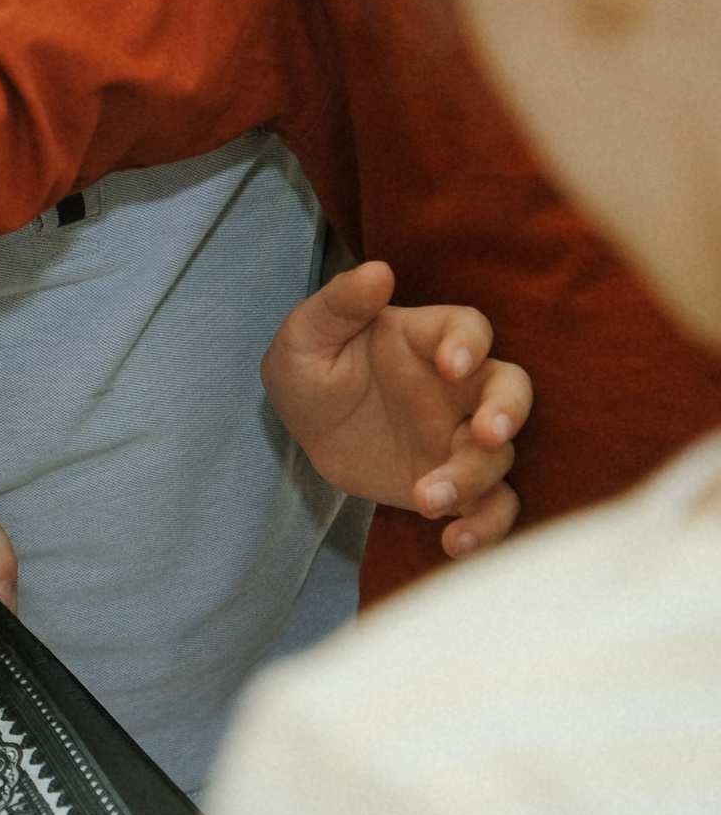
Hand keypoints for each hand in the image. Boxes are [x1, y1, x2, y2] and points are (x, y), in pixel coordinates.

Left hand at [260, 261, 528, 556]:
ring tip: (429, 499)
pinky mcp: (457, 483)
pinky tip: (454, 543)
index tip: (454, 364)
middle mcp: (457, 388)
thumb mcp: (305, 336)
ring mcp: (462, 436)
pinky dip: (485, 526)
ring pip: (499, 455)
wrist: (306, 432)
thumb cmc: (310, 369)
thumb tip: (376, 271)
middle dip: (507, 411)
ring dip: (475, 478)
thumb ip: (339, 305)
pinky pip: (492, 506)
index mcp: (425, 340)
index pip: (468, 329)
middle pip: (509, 390)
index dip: (470, 343)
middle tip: (488, 434)